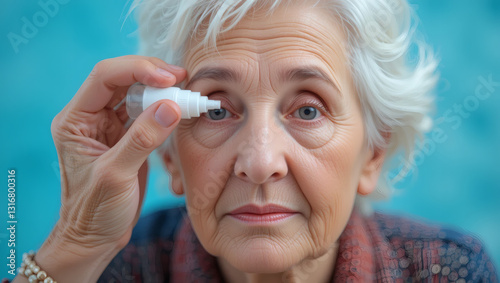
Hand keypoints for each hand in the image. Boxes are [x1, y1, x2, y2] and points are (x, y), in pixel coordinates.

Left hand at [34, 56, 184, 281]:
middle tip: (182, 79)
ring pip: (136, 93)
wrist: (95, 237)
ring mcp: (111, 126)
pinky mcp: (128, 137)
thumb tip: (171, 106)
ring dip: (161, 90)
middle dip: (153, 75)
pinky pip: (147, 112)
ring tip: (185, 92)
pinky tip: (180, 108)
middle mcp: (91, 117)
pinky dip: (164, 108)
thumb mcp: (116, 175)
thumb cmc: (95, 211)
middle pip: (122, 79)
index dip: (137, 69)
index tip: (169, 78)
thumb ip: (142, 139)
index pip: (104, 77)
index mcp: (76, 120)